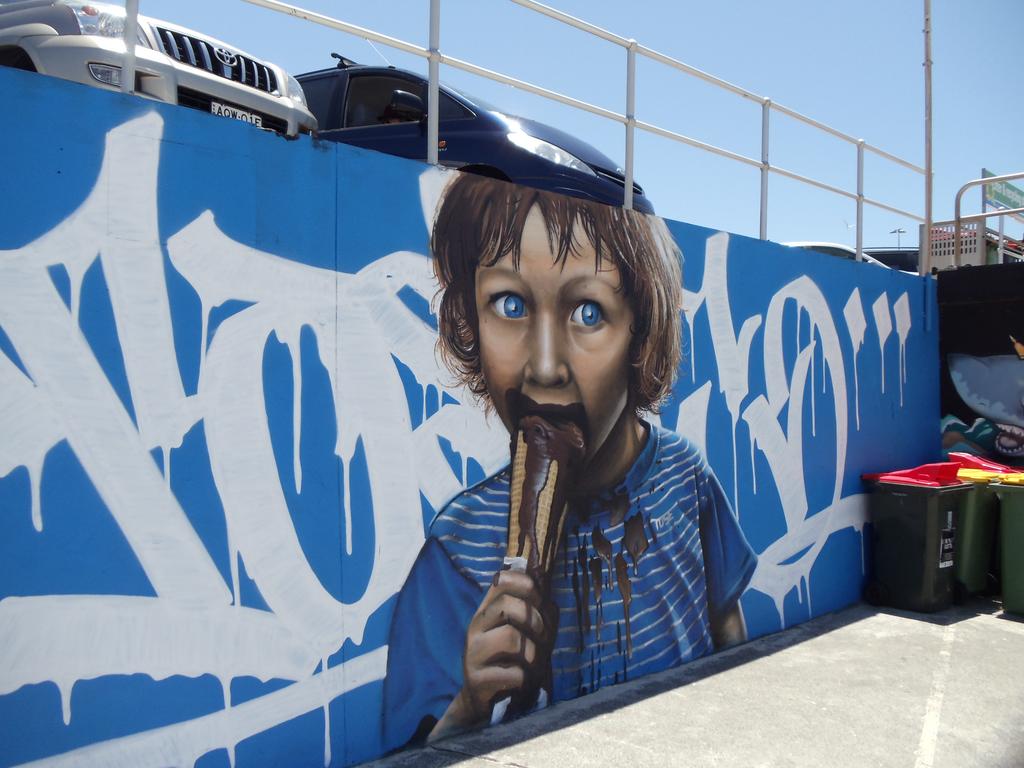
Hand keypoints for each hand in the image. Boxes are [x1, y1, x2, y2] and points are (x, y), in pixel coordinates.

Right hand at [429, 568, 550, 738]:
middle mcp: (476, 627)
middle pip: (507, 605)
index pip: (500, 581)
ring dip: (533, 653)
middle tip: (543, 636)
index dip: (523, 582)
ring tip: (532, 664)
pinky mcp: (477, 679)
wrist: (486, 701)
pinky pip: (513, 672)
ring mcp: (473, 653)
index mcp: (487, 611)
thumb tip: (551, 602)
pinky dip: (525, 678)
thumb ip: (538, 615)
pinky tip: (521, 681)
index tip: (539, 596)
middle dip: (536, 620)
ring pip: (511, 638)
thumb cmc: (512, 661)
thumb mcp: (527, 634)